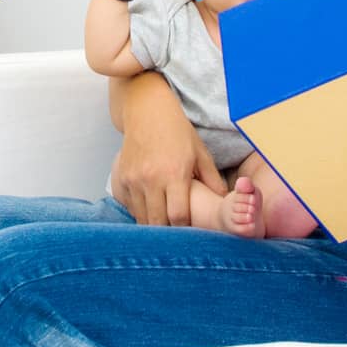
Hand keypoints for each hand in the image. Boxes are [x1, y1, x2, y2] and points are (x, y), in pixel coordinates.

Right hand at [110, 74, 225, 224]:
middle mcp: (151, 179)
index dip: (184, 229)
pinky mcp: (121, 178)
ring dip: (152, 224)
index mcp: (175, 174)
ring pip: (141, 217)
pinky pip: (129, 206)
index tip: (190, 231)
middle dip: (167, 232)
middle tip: (176, 234)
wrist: (146, 111)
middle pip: (157, 222)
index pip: (178, 216)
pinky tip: (149, 207)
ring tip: (163, 223)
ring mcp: (133, 179)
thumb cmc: (177, 131)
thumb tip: (225, 200)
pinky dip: (139, 211)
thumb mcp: (200, 153)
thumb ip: (213, 179)